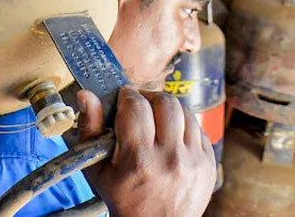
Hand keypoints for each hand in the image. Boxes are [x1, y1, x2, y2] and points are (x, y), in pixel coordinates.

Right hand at [76, 86, 215, 216]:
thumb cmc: (124, 198)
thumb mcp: (98, 168)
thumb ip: (90, 129)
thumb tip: (86, 95)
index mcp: (139, 159)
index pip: (136, 106)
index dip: (128, 96)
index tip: (123, 98)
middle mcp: (170, 158)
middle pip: (165, 102)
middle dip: (149, 98)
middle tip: (140, 106)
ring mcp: (194, 161)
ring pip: (185, 112)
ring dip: (168, 110)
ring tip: (156, 119)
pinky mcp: (208, 163)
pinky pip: (199, 129)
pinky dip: (184, 126)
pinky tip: (172, 136)